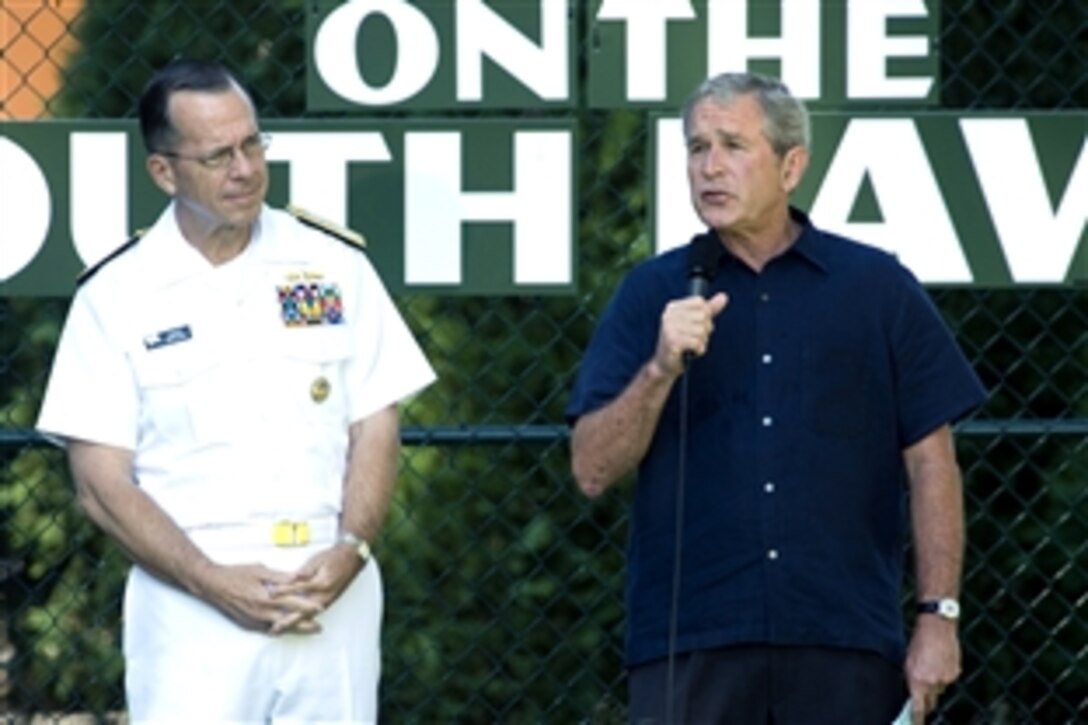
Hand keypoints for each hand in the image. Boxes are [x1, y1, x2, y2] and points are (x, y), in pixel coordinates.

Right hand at [197, 562, 324, 633]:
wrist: (214, 584)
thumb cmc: (236, 574)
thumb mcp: (260, 570)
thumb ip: (280, 576)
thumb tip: (298, 577)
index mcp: (265, 597)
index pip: (292, 603)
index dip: (307, 606)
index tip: (320, 608)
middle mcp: (260, 612)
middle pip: (288, 621)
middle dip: (304, 625)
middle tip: (319, 627)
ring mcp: (253, 620)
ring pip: (278, 628)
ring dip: (293, 628)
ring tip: (307, 629)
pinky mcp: (248, 624)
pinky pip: (266, 628)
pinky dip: (278, 629)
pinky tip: (286, 628)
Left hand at [265, 544, 364, 634]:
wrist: (351, 558)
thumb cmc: (334, 557)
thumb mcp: (318, 560)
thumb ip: (305, 571)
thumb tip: (292, 578)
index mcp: (322, 583)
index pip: (299, 588)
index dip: (284, 591)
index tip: (271, 594)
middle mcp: (325, 596)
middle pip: (303, 610)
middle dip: (288, 620)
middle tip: (274, 627)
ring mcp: (327, 601)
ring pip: (308, 615)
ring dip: (294, 623)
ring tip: (280, 629)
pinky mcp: (328, 602)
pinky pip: (313, 614)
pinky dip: (302, 620)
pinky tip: (293, 624)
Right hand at [653, 292, 727, 375]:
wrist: (664, 364)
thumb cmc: (680, 343)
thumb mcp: (695, 323)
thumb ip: (709, 309)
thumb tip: (724, 297)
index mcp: (673, 307)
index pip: (700, 302)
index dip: (705, 316)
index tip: (696, 326)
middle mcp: (669, 315)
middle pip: (703, 316)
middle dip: (705, 330)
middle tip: (694, 339)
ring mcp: (669, 328)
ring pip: (701, 330)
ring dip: (702, 342)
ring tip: (691, 346)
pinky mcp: (672, 341)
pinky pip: (697, 342)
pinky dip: (699, 350)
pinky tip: (691, 352)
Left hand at [905, 616, 960, 723]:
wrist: (936, 628)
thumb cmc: (918, 643)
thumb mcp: (907, 663)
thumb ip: (911, 681)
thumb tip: (914, 694)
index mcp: (918, 682)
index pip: (918, 709)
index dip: (917, 719)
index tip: (916, 724)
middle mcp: (933, 684)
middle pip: (931, 703)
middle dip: (926, 702)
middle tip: (923, 696)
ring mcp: (946, 679)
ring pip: (940, 689)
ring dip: (935, 684)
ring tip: (931, 666)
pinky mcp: (956, 673)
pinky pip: (948, 680)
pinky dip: (944, 675)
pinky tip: (940, 661)